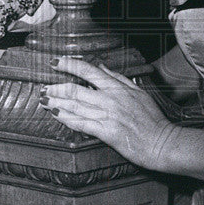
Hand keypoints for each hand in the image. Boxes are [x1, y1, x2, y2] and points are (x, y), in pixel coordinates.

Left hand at [41, 58, 177, 169]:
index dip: (69, 65)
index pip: (88, 71)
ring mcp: (106, 115)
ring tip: (43, 100)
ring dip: (56, 102)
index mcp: (117, 87)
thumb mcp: (139, 92)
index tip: (55, 62)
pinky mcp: (105, 132)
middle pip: (75, 89)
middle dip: (56, 88)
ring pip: (74, 106)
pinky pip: (80, 123)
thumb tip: (101, 66)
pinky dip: (65, 118)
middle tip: (44, 87)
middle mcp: (109, 99)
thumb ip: (119, 78)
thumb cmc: (152, 118)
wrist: (160, 142)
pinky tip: (55, 115)